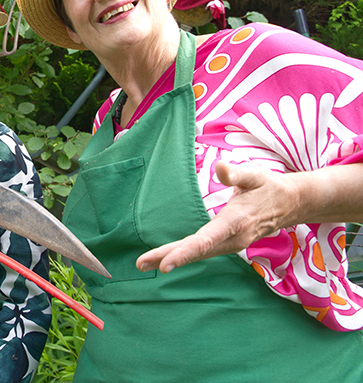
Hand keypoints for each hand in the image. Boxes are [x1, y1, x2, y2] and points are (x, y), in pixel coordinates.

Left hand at [136, 160, 298, 272]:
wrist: (291, 204)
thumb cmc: (269, 186)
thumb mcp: (255, 175)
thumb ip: (236, 173)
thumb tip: (219, 167)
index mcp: (236, 222)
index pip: (206, 240)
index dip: (185, 252)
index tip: (166, 263)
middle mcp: (233, 238)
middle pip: (197, 251)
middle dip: (168, 257)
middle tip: (140, 264)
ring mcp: (231, 244)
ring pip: (198, 253)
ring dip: (172, 257)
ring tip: (144, 263)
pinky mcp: (228, 244)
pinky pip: (203, 250)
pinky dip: (183, 254)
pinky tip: (165, 257)